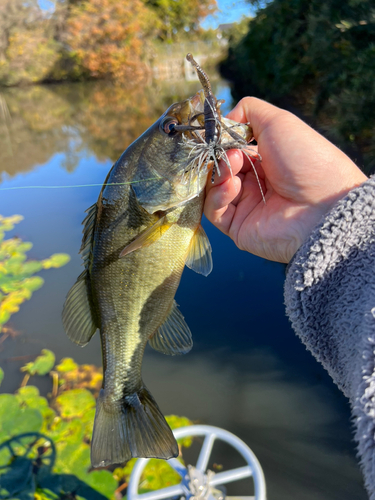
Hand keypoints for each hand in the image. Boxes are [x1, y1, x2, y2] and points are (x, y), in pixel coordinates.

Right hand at [204, 97, 367, 262]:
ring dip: (217, 175)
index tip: (218, 136)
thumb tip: (224, 121)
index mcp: (265, 161)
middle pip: (218, 169)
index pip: (230, 150)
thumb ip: (248, 110)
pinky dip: (217, 196)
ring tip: (234, 167)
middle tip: (232, 154)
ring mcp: (246, 207)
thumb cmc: (305, 159)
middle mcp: (254, 184)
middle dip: (220, 158)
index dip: (221, 143)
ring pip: (212, 189)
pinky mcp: (238, 228)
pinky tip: (233, 186)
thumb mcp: (279, 122)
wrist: (323, 204)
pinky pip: (214, 212)